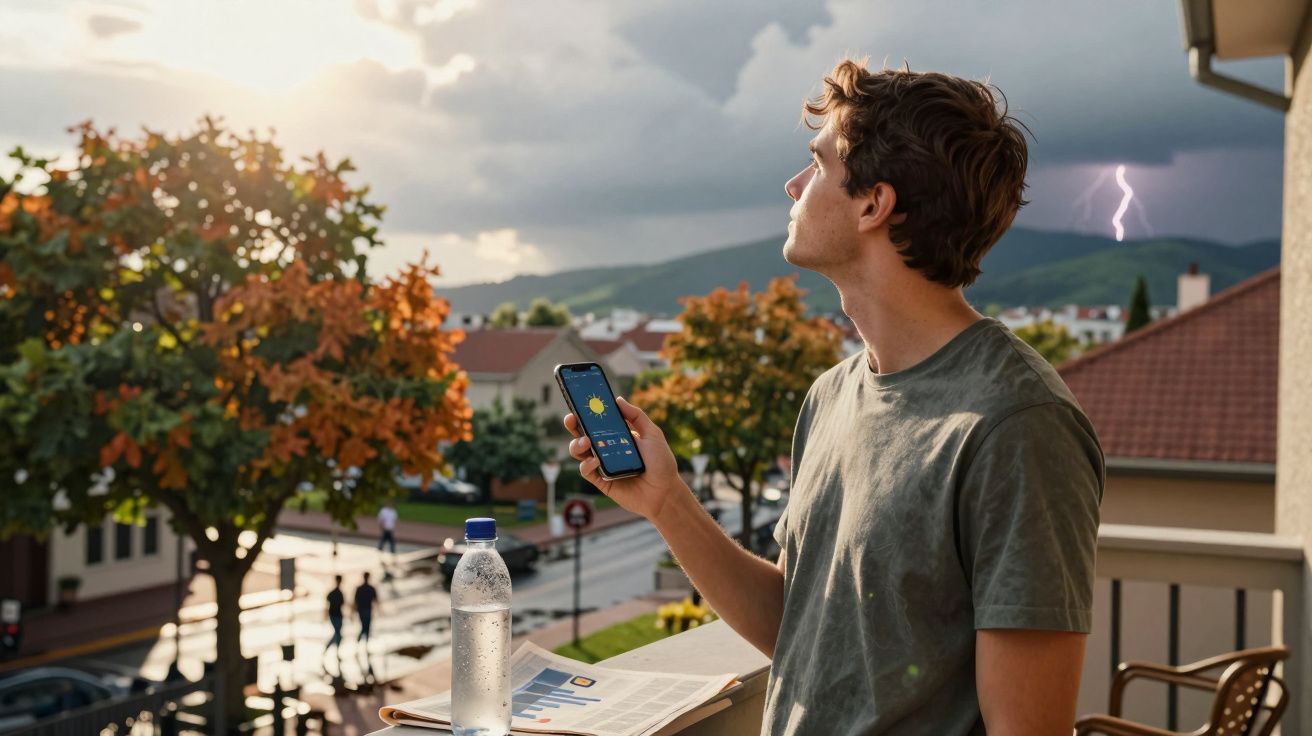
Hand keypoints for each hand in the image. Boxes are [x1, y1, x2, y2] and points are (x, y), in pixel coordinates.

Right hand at [563, 396, 683, 523]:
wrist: (665, 492)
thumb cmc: (661, 463)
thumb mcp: (652, 434)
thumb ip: (636, 416)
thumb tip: (617, 400)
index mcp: (617, 435)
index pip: (597, 421)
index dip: (586, 412)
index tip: (579, 403)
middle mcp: (606, 449)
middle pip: (582, 434)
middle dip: (573, 425)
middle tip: (571, 419)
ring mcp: (602, 465)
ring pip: (579, 452)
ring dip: (577, 444)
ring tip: (586, 441)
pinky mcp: (601, 481)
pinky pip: (586, 471)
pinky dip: (587, 464)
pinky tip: (596, 461)